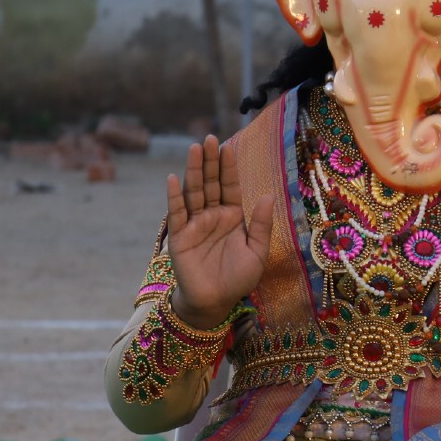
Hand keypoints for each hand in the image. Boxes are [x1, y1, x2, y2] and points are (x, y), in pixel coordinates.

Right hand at [166, 136, 273, 329]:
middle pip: (210, 183)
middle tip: (209, 138)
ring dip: (194, 171)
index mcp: (232, 216)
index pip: (229, 186)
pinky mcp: (180, 236)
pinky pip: (177, 213)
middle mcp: (212, 215)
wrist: (216, 302)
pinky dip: (175, 196)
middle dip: (210, 161)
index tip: (228, 146)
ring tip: (195, 149)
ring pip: (194, 192)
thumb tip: (267, 196)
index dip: (228, 167)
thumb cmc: (238, 278)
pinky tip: (173, 178)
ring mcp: (195, 224)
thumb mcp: (257, 251)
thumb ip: (261, 224)